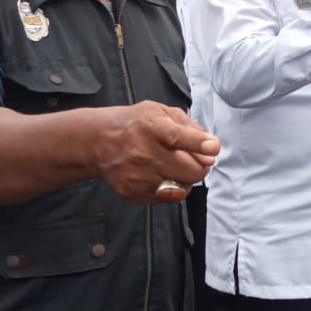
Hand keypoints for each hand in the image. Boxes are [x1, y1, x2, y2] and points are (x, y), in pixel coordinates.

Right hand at [98, 103, 218, 204]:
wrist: (98, 142)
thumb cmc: (135, 124)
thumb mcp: (161, 112)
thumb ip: (190, 127)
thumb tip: (211, 148)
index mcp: (151, 127)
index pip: (177, 138)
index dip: (198, 144)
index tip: (212, 147)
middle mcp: (142, 153)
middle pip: (189, 171)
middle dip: (200, 166)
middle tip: (196, 159)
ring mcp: (137, 177)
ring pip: (182, 189)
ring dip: (186, 179)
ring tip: (175, 166)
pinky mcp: (133, 194)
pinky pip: (168, 198)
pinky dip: (172, 188)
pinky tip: (160, 174)